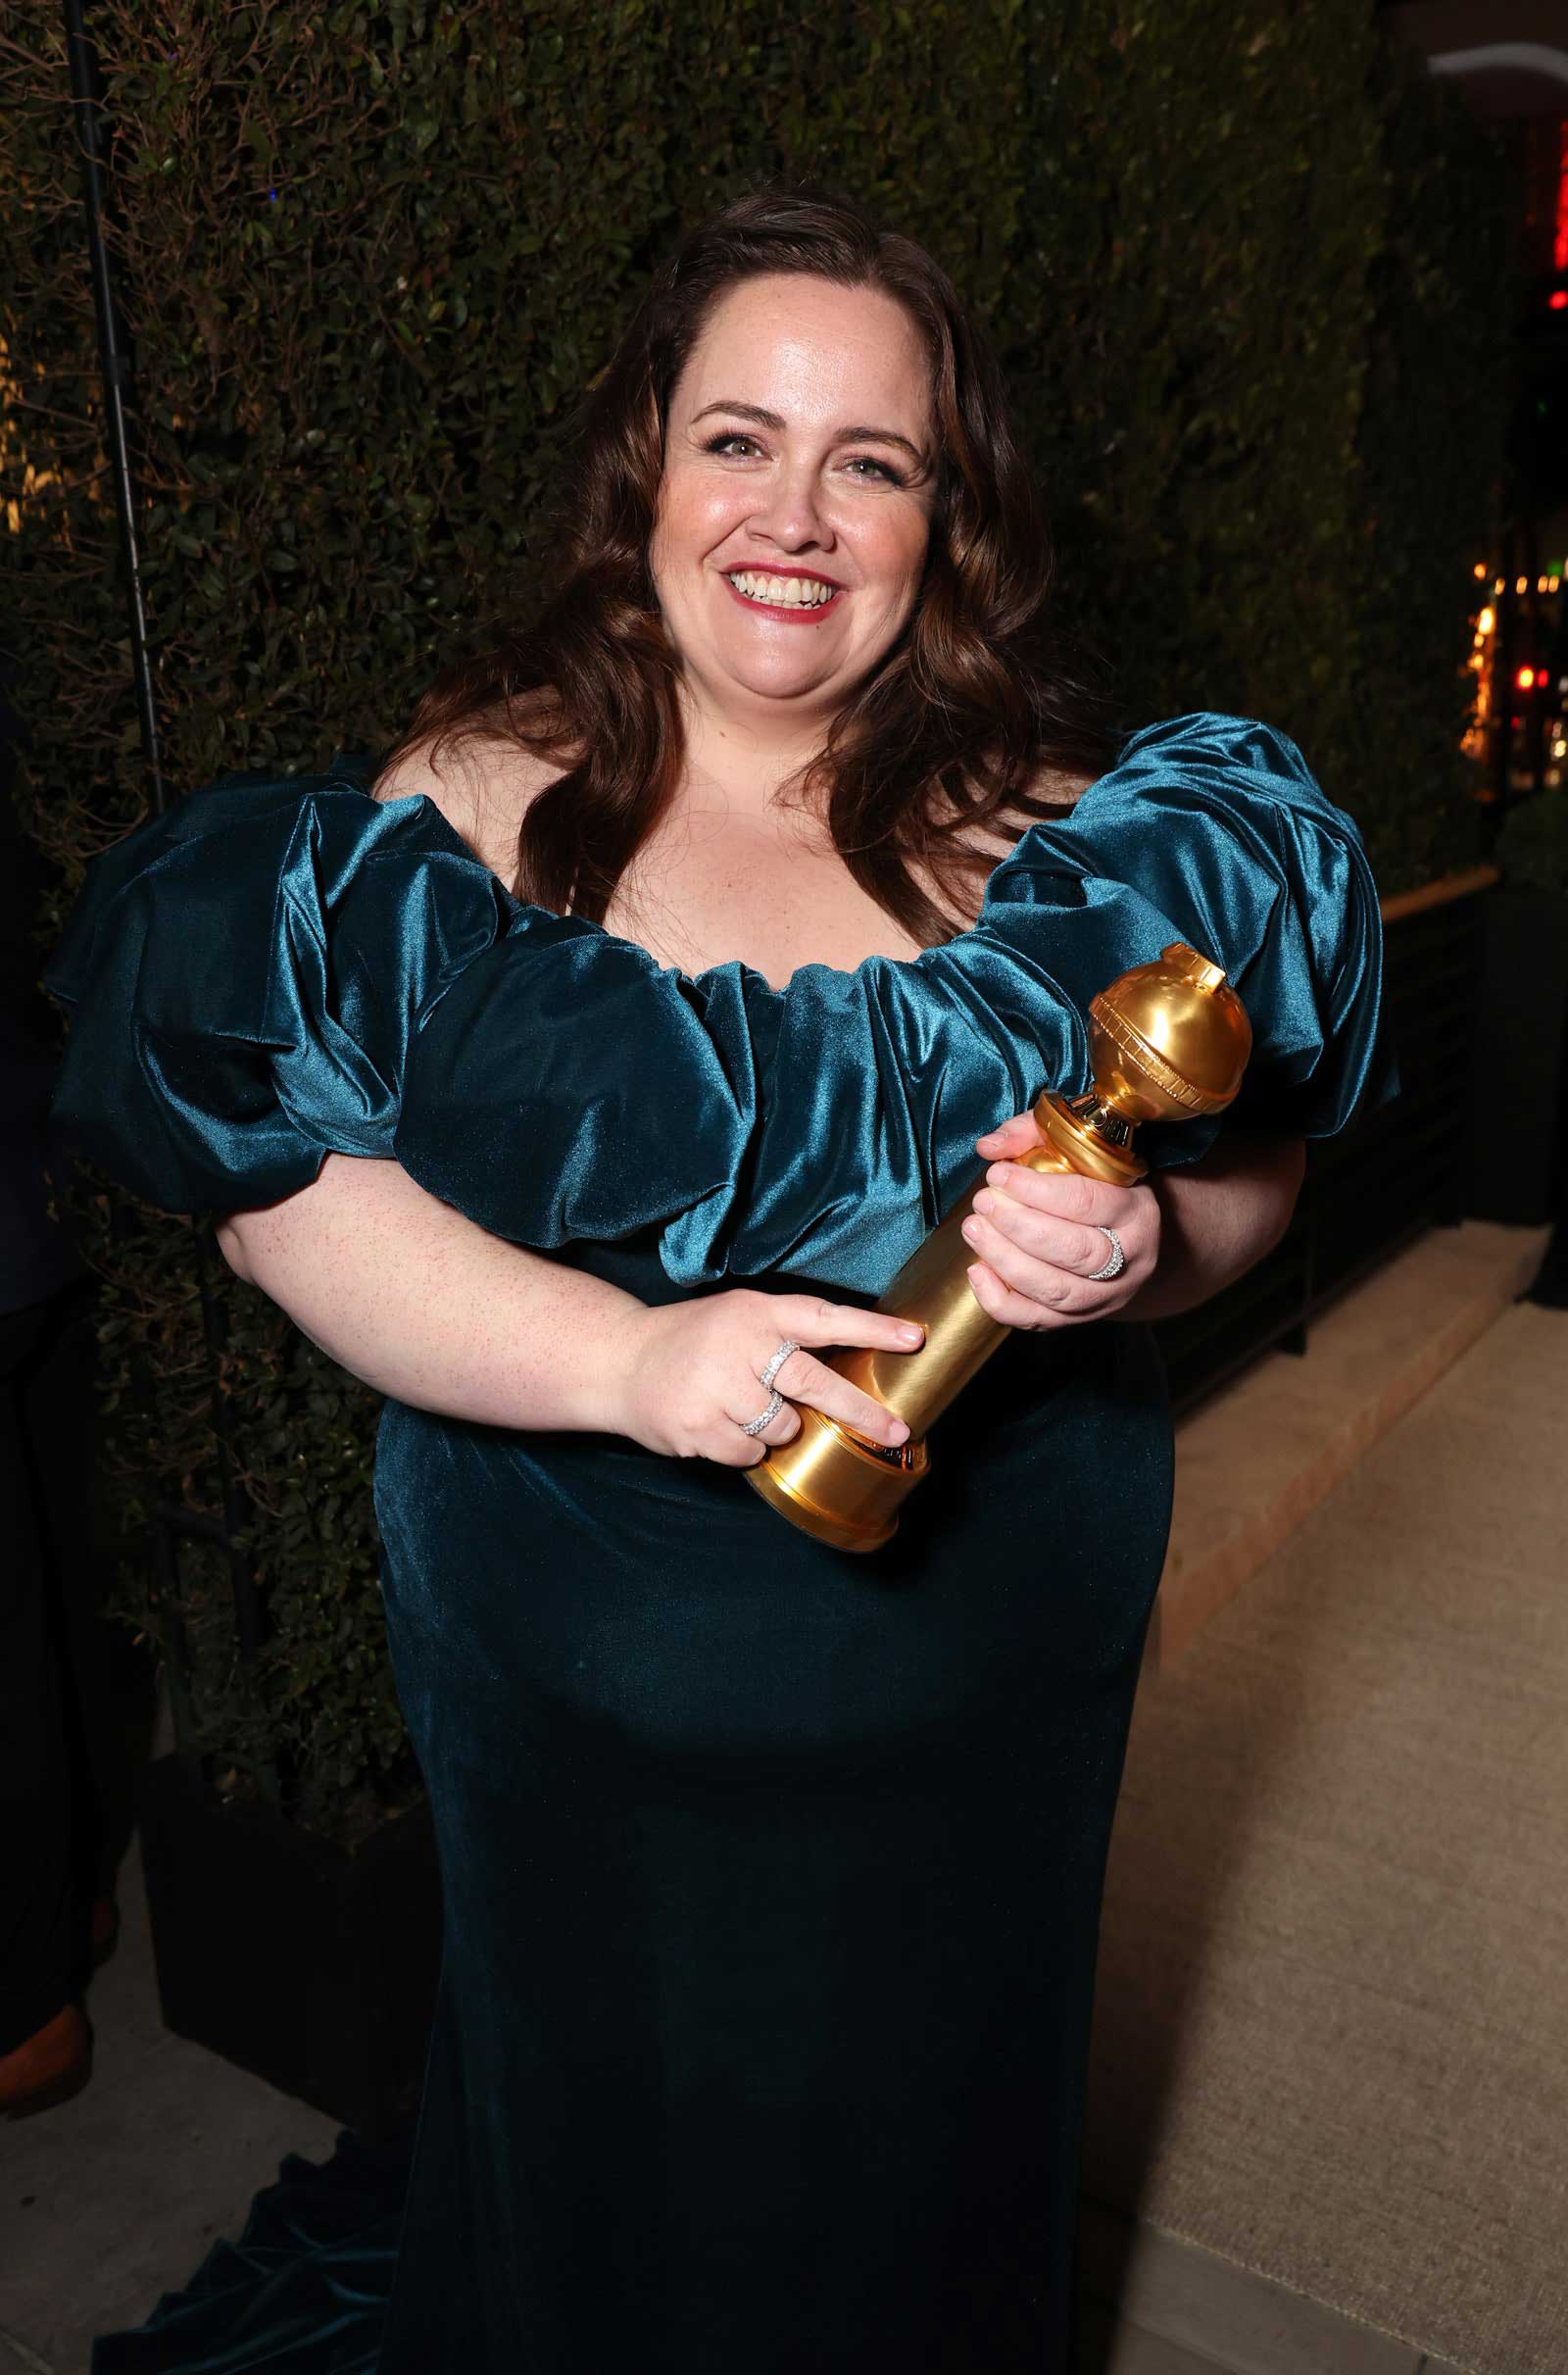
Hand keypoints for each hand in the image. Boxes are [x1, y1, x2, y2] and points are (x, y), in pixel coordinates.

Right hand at [612, 1290, 925, 1467]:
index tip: (914, 1339)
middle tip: (896, 1430)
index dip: (872, 1329)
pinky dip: (745, 1447)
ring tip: (740, 1406)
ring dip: (776, 1427)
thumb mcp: (739, 1317)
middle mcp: (740, 1346)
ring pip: (784, 1427)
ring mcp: (718, 1388)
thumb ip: (786, 1337)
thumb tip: (853, 1373)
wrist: (618, 1361)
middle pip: (815, 1384)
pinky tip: (718, 1425)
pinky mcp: (700, 1428)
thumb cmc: (692, 1340)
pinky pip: (751, 1452)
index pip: (824, 1318)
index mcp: (757, 1312)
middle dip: (860, 1411)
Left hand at [960, 1110, 1160, 1327]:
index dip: (1036, 1189)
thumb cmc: (1094, 1183)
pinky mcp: (1080, 1318)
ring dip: (1005, 1260)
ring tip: (974, 1230)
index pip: (1086, 1202)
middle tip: (983, 1203)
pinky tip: (977, 1271)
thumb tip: (989, 1147)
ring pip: (1056, 1290)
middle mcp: (1130, 1259)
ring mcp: (1108, 1295)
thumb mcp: (1074, 1148)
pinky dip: (1000, 1301)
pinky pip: (1037, 1321)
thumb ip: (1031, 1135)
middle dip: (1018, 1226)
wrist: (1125, 1234)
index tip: (996, 1175)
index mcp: (1136, 1210)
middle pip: (1074, 1251)